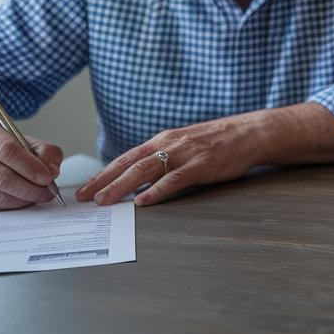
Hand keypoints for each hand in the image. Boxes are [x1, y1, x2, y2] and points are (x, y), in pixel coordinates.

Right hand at [0, 118, 62, 211]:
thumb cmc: (4, 147)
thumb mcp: (27, 140)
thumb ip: (46, 152)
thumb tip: (52, 172)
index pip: (7, 150)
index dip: (30, 167)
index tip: (47, 177)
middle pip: (0, 177)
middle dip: (29, 188)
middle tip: (47, 192)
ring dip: (22, 200)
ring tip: (37, 196)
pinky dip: (11, 206)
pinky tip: (21, 199)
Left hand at [75, 117, 257, 206]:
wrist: (249, 132)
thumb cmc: (218, 142)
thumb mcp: (185, 146)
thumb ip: (165, 159)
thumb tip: (142, 180)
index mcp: (162, 140)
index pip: (126, 158)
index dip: (104, 173)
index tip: (86, 188)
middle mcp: (168, 144)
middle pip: (129, 163)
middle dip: (104, 181)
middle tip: (84, 197)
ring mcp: (184, 154)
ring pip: (146, 170)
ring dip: (122, 186)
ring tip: (105, 200)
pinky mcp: (201, 165)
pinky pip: (174, 179)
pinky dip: (157, 191)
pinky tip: (143, 202)